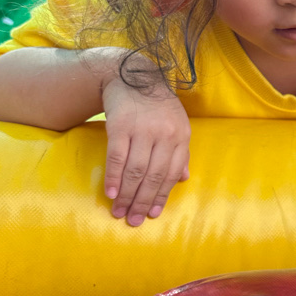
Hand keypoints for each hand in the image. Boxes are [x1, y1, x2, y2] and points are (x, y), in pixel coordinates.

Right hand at [102, 75, 190, 225]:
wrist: (133, 75)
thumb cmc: (157, 105)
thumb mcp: (177, 125)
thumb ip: (180, 152)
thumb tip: (183, 179)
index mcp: (181, 136)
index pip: (171, 173)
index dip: (161, 196)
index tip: (152, 214)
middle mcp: (165, 134)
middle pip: (154, 176)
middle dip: (143, 201)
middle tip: (133, 220)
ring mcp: (143, 130)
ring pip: (135, 170)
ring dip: (127, 195)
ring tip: (119, 212)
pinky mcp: (121, 125)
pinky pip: (117, 157)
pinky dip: (114, 178)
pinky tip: (111, 193)